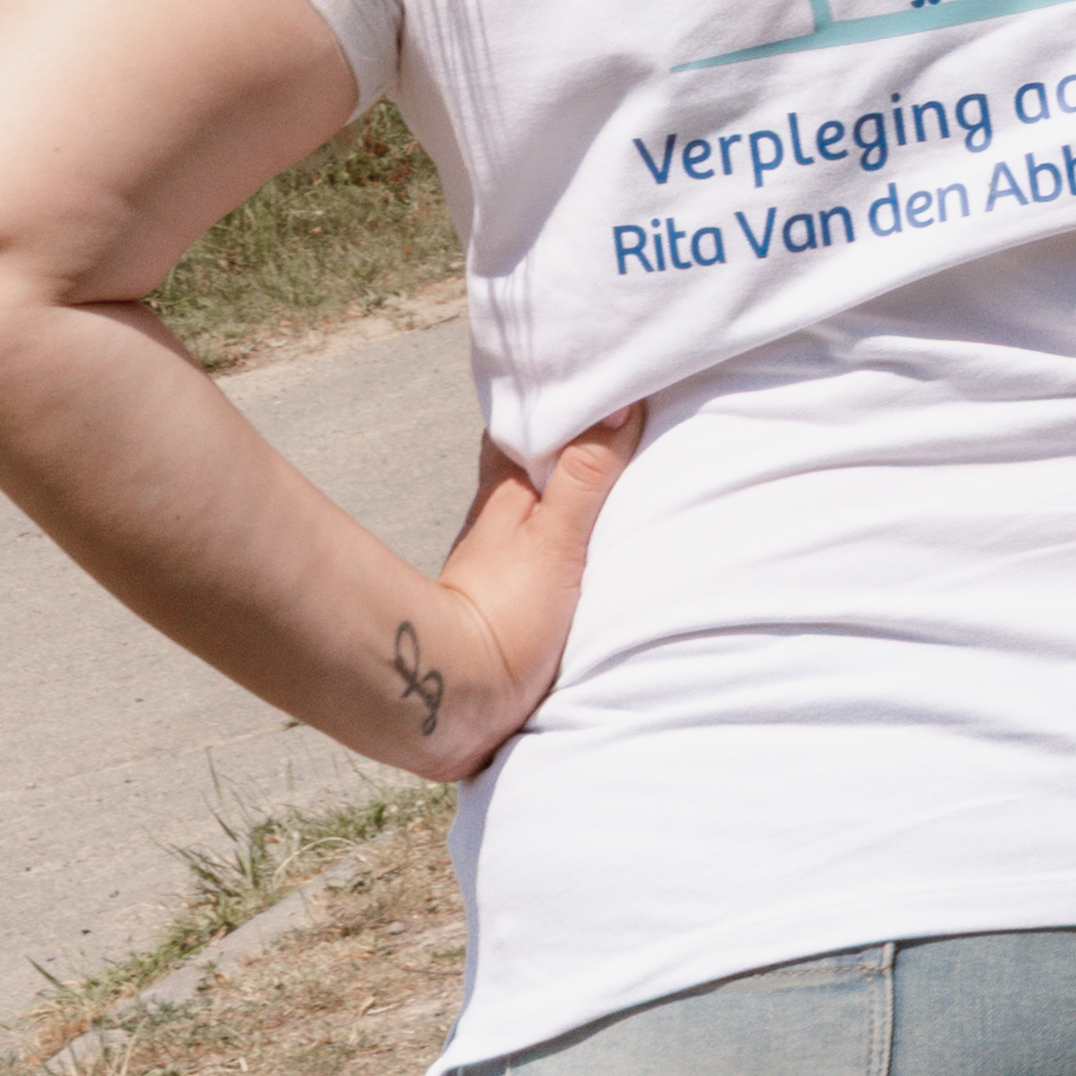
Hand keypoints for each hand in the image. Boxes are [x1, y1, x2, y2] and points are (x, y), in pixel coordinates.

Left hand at [387, 408, 644, 778]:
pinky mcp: (507, 597)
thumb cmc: (504, 615)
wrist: (455, 700)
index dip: (559, 398)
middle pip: (529, 459)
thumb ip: (587, 474)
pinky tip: (586, 537)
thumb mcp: (556, 538)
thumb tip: (620, 402)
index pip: (527, 422)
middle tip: (614, 414)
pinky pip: (539, 542)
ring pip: (534, 500)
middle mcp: (497, 515)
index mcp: (507, 489)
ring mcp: (499, 556)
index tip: (601, 376)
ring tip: (613, 468)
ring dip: (566, 483)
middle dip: (565, 437)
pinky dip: (563, 526)